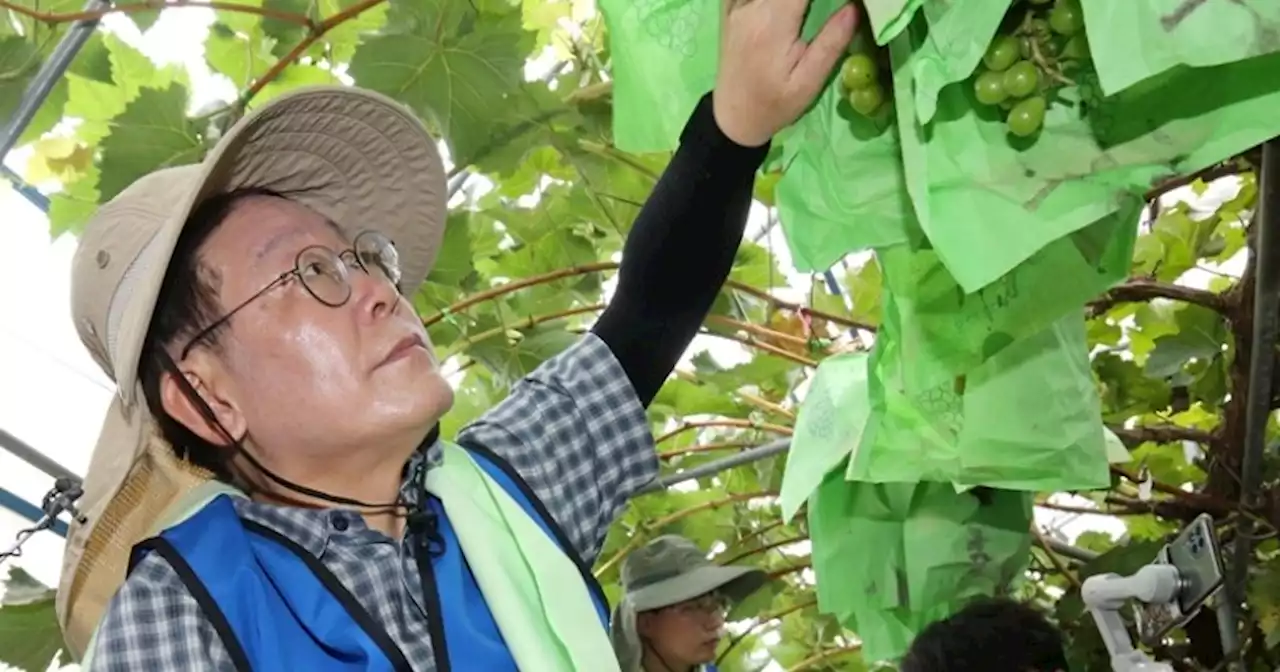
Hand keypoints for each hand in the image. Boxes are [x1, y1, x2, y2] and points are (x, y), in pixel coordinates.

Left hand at [713, 0, 857, 146]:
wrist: (734, 118)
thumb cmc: (775, 104)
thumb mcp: (809, 82)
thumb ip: (832, 42)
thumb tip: (856, 7)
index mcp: (773, 23)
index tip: (844, 2)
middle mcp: (751, 7)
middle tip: (821, 7)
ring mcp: (736, 6)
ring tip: (806, 9)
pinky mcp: (729, 11)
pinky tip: (779, 7)